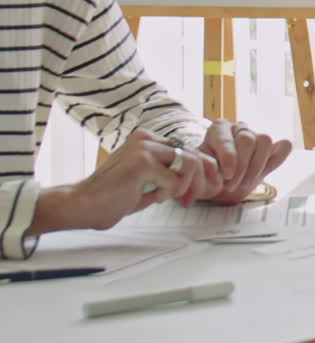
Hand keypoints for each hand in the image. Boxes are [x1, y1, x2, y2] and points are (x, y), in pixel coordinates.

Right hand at [69, 130, 219, 228]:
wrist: (81, 205)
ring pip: (190, 164)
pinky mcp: (142, 162)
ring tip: (164, 196)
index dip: (199, 174)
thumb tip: (205, 175)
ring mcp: (144, 147)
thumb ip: (172, 173)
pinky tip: (150, 196)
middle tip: (189, 201)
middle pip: (195, 155)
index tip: (192, 194)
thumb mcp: (150, 180)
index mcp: (149, 139)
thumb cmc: (114, 197)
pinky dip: (168, 193)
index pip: (190, 150)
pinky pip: (175, 180)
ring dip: (183, 187)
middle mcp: (147, 138)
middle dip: (198, 182)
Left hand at [197, 119, 291, 204]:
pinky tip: (264, 173)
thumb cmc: (209, 178)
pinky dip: (279, 157)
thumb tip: (211, 166)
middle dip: (241, 166)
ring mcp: (257, 136)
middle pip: (248, 139)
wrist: (221, 186)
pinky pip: (284, 146)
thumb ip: (203, 169)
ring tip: (245, 182)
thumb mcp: (199, 175)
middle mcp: (239, 128)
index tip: (227, 175)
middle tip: (232, 185)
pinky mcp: (273, 147)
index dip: (229, 157)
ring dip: (257, 166)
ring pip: (265, 140)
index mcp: (218, 129)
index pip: (227, 138)